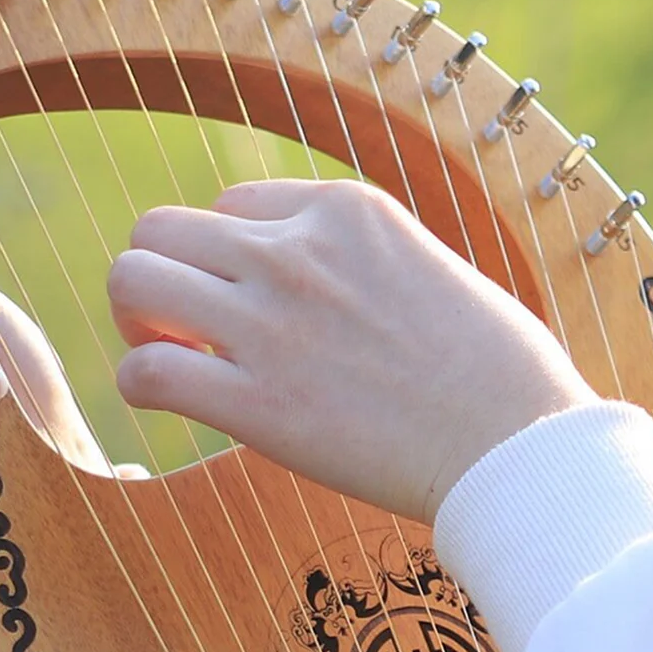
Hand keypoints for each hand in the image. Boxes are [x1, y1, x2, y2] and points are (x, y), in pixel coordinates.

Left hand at [109, 179, 594, 521]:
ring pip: (132, 281)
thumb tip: (318, 285)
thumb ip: (358, 261)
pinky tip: (172, 404)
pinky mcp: (257, 405)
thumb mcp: (429, 268)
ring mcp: (271, 324)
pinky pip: (145, 374)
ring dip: (136, 321)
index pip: (231, 206)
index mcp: (344, 211)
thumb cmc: (497, 372)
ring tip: (167, 356)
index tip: (246, 304)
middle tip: (180, 327)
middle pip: (160, 229)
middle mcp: (296, 252)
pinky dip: (140, 387)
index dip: (225, 258)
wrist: (520, 445)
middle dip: (161, 276)